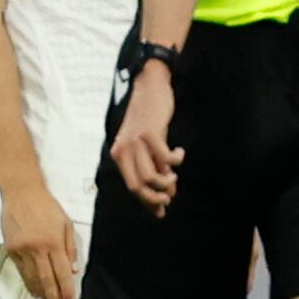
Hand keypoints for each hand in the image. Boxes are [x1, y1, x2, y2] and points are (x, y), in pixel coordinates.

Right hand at [0, 183, 80, 298]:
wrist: (21, 193)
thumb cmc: (46, 206)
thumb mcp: (66, 224)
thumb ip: (70, 248)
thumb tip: (73, 270)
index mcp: (53, 242)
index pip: (62, 273)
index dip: (67, 290)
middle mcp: (37, 248)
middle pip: (46, 280)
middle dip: (54, 298)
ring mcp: (22, 250)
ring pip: (32, 278)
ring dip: (41, 294)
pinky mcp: (11, 249)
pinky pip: (21, 271)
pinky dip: (28, 283)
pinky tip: (34, 290)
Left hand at [108, 64, 182, 213]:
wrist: (149, 87)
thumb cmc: (150, 119)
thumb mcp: (148, 146)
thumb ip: (154, 167)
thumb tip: (168, 194)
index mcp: (119, 155)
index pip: (131, 186)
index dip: (147, 201)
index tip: (161, 211)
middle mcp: (123, 150)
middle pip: (137, 186)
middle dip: (154, 198)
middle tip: (170, 197)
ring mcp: (134, 142)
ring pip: (149, 176)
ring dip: (166, 182)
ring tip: (174, 176)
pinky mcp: (149, 133)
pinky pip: (165, 158)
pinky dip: (175, 161)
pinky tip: (180, 154)